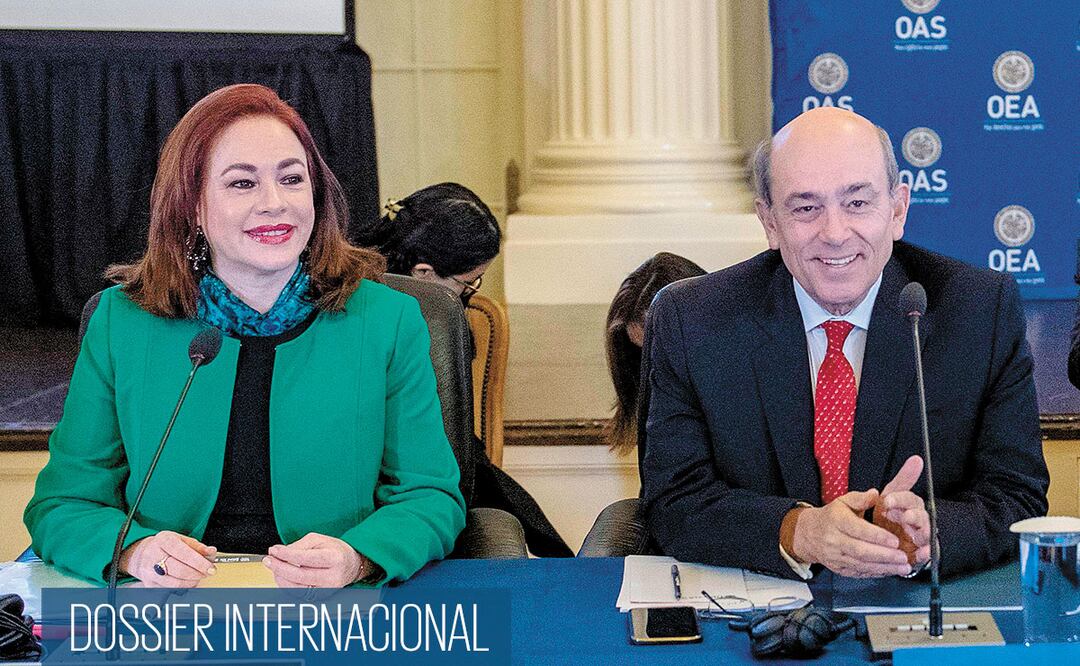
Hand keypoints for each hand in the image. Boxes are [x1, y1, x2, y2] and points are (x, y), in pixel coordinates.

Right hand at [118, 531, 216, 586]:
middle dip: (197, 574)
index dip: (199, 563)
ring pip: (175, 583)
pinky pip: (170, 589)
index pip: (184, 554)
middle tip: (207, 573)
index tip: (211, 568)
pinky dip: (182, 587)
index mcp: (164, 541)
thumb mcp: (180, 539)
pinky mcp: (149, 584)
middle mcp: (154, 556)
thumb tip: (211, 552)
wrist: (142, 554)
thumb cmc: (165, 546)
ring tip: (198, 576)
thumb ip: (197, 546)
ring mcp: (150, 572)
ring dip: (191, 582)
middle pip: (180, 570)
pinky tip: (187, 581)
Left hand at [263, 533, 367, 587]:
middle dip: (279, 567)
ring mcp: (326, 590)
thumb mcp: (319, 540)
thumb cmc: (335, 551)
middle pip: (299, 575)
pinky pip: (297, 594)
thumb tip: (279, 552)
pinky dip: (286, 585)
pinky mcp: (320, 597)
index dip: (286, 554)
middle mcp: (332, 577)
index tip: (274, 550)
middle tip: (268, 560)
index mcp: (334, 558)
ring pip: (296, 588)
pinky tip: (282, 576)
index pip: (305, 558)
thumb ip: (299, 545)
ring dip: (280, 577)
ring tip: (274, 566)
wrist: (352, 565)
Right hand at [791, 489, 911, 577]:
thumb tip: (876, 495)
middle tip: (904, 557)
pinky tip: (890, 571)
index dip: (877, 536)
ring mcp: (835, 556)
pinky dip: (876, 573)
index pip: (858, 530)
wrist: (808, 534)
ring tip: (903, 567)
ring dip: (884, 567)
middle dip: (885, 555)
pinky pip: (859, 572)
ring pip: (862, 564)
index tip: (895, 540)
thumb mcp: (843, 501)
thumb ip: (860, 498)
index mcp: (836, 521)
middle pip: (861, 551)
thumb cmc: (831, 517)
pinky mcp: (839, 568)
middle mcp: (834, 540)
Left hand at [874, 455, 930, 567]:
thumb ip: (903, 479)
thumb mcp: (891, 494)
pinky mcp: (920, 551)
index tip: (887, 500)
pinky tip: (921, 553)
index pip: (909, 498)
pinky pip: (927, 552)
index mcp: (909, 504)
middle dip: (914, 516)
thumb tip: (917, 459)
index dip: (899, 499)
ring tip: (916, 536)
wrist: (882, 538)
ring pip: (926, 533)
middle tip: (905, 517)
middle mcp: (917, 519)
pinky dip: (925, 553)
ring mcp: (920, 535)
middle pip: (921, 515)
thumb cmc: (888, 513)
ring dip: (923, 534)